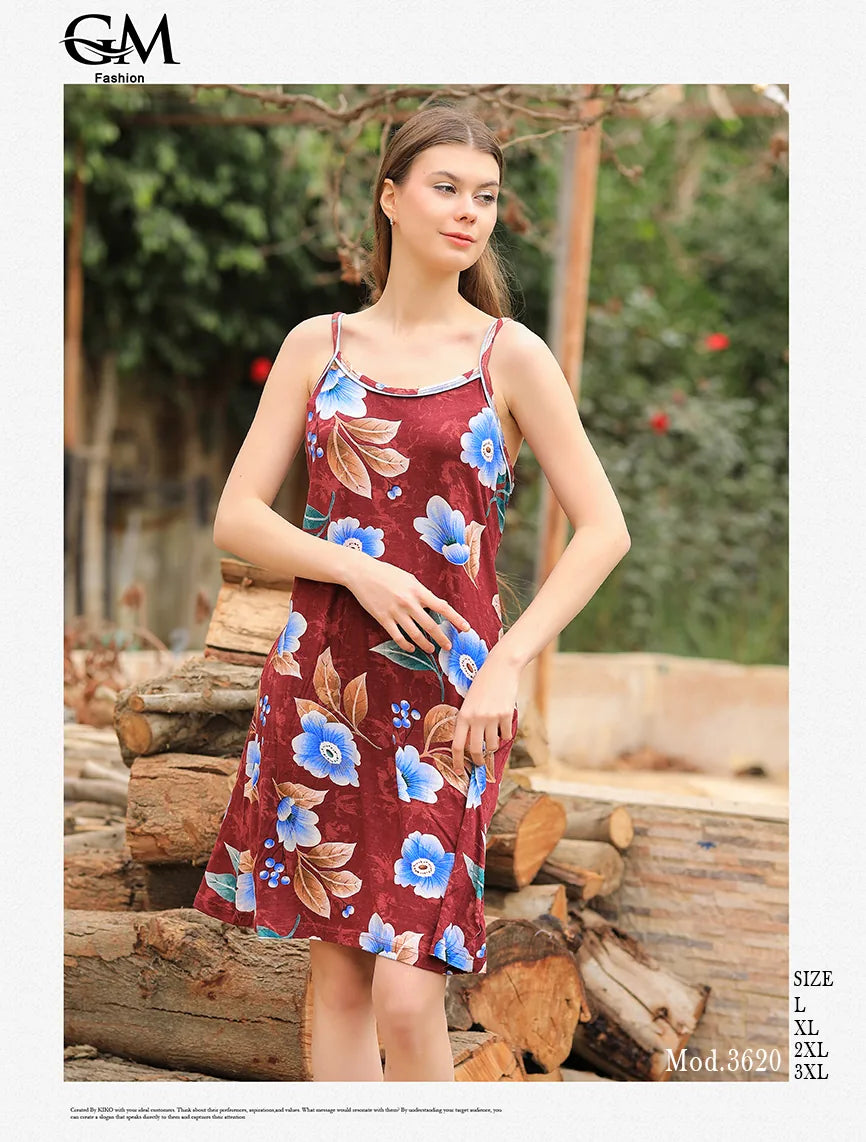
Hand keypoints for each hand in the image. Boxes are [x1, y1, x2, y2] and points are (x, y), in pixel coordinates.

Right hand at [343, 552, 470, 653]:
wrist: (361, 573)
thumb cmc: (386, 573)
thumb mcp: (409, 578)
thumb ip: (422, 593)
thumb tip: (436, 604)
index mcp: (418, 591)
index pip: (442, 607)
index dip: (456, 619)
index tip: (466, 628)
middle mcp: (409, 603)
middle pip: (430, 626)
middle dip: (442, 638)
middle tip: (448, 646)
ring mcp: (395, 612)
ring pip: (415, 635)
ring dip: (425, 644)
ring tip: (431, 649)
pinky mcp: (383, 619)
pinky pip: (398, 637)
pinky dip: (406, 645)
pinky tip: (411, 648)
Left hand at [451, 645, 520, 773]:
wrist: (500, 668)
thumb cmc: (482, 684)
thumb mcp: (469, 701)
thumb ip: (468, 721)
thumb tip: (471, 744)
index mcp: (463, 715)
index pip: (457, 745)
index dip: (457, 761)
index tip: (459, 771)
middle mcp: (476, 719)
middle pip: (476, 750)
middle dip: (478, 760)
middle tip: (479, 762)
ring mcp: (492, 718)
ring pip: (492, 745)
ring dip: (493, 745)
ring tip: (492, 736)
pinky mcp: (506, 715)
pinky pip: (506, 735)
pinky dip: (504, 735)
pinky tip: (502, 725)